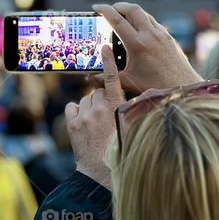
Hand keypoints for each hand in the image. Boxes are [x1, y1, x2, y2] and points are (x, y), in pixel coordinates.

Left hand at [65, 46, 124, 187]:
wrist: (101, 171)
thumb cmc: (121, 150)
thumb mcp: (131, 127)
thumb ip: (132, 110)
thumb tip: (146, 96)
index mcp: (117, 108)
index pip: (113, 80)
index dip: (109, 62)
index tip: (105, 48)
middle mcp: (99, 109)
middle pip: (99, 92)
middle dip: (102, 100)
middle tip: (106, 117)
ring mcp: (84, 116)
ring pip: (85, 100)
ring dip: (90, 107)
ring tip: (96, 124)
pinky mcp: (73, 124)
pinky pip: (72, 107)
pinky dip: (76, 112)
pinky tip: (83, 123)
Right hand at [93, 3, 199, 93]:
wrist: (183, 86)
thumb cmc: (154, 86)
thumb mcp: (127, 82)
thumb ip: (107, 77)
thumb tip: (90, 76)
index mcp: (137, 44)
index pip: (117, 20)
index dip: (104, 10)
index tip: (96, 8)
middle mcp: (150, 35)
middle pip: (132, 9)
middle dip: (118, 6)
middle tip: (109, 10)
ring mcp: (162, 34)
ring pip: (144, 14)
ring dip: (131, 12)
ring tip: (122, 18)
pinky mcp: (169, 37)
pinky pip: (153, 22)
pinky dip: (143, 21)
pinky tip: (138, 30)